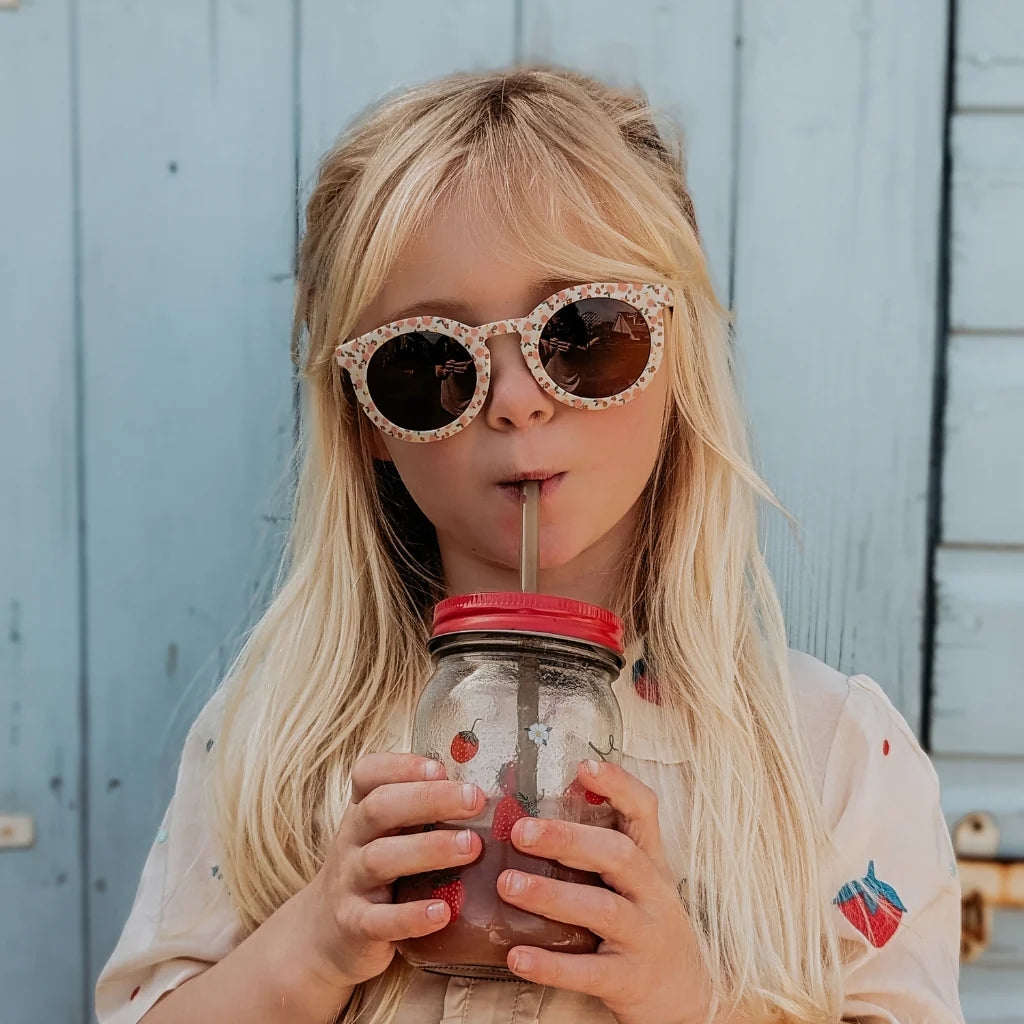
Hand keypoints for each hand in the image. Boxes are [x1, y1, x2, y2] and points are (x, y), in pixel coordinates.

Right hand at [299, 753, 484, 992]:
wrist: (325, 935)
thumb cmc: (375, 872)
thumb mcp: (388, 835)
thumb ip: (422, 812)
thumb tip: (485, 791)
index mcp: (362, 811)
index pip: (367, 774)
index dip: (401, 766)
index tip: (440, 768)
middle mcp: (351, 840)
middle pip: (379, 808)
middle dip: (429, 799)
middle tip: (474, 800)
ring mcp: (349, 882)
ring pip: (380, 859)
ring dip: (429, 849)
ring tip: (471, 847)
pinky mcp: (353, 925)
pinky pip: (378, 920)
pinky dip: (410, 916)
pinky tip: (443, 912)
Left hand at [497, 760, 713, 1023]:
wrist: (688, 998)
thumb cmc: (645, 925)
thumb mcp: (636, 882)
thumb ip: (598, 849)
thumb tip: (530, 813)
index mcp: (651, 862)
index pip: (644, 811)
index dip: (618, 785)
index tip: (584, 766)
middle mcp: (653, 893)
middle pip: (618, 854)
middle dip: (569, 839)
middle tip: (521, 831)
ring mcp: (646, 937)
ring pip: (602, 908)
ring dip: (552, 895)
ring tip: (509, 885)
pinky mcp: (632, 980)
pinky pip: (590, 971)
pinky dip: (552, 964)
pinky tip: (517, 956)